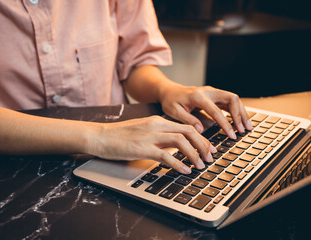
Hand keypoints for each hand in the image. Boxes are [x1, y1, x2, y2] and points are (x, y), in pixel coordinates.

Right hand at [84, 116, 215, 173]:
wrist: (100, 136)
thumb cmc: (120, 135)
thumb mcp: (143, 130)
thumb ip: (159, 134)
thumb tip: (175, 145)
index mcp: (158, 120)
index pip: (187, 126)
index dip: (202, 138)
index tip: (209, 148)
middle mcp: (156, 125)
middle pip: (189, 131)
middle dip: (203, 145)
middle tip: (210, 158)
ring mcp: (150, 136)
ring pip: (181, 142)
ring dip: (194, 154)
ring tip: (200, 166)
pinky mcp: (142, 148)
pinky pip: (166, 156)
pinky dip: (179, 164)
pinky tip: (185, 171)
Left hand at [159, 84, 252, 138]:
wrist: (169, 91)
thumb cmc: (170, 101)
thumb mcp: (174, 112)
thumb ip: (188, 120)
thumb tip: (200, 130)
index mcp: (198, 97)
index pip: (216, 111)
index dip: (226, 124)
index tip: (232, 134)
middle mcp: (208, 92)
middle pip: (232, 99)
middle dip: (240, 114)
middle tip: (243, 130)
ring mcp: (212, 92)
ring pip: (233, 99)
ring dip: (241, 112)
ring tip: (247, 127)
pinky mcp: (214, 95)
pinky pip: (229, 101)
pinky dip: (236, 110)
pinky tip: (240, 121)